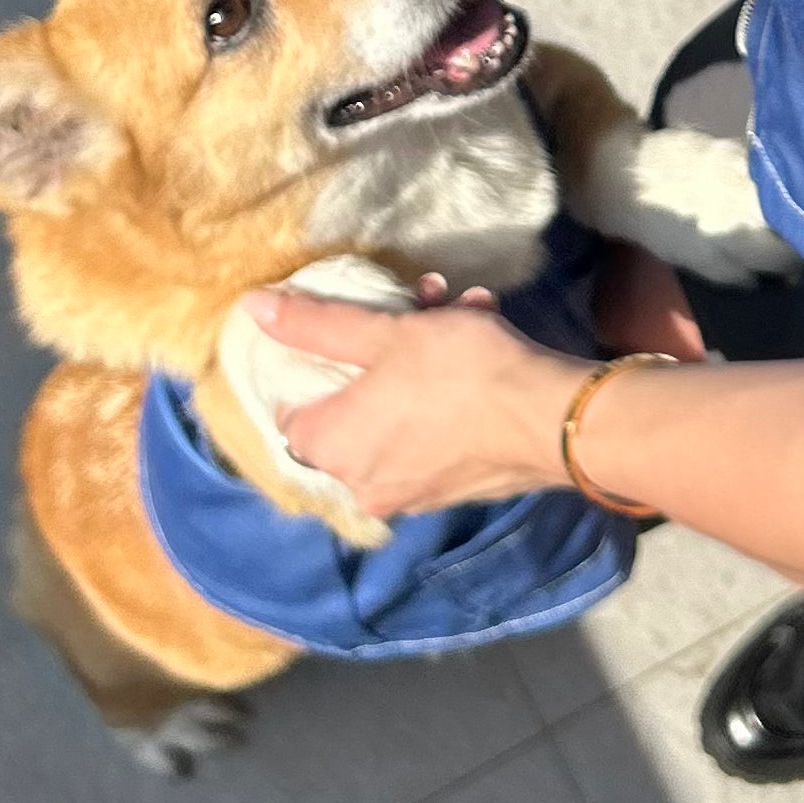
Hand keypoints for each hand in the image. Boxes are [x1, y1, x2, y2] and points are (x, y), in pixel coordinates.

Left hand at [243, 284, 583, 518]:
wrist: (551, 420)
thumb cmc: (459, 374)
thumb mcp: (385, 333)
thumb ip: (316, 324)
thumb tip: (251, 308)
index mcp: (330, 449)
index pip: (290, 410)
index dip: (309, 366)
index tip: (339, 333)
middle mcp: (361, 484)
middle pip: (352, 410)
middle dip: (380, 352)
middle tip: (415, 308)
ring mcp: (410, 495)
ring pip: (398, 418)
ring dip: (420, 365)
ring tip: (457, 311)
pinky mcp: (454, 491)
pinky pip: (433, 436)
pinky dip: (446, 398)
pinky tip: (481, 348)